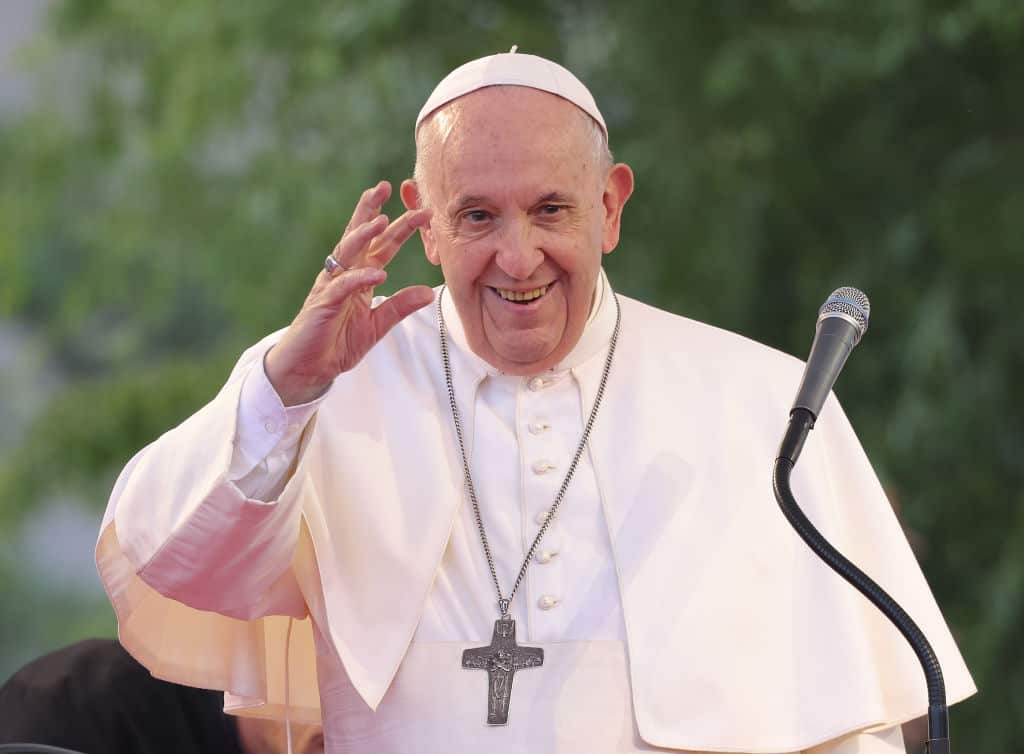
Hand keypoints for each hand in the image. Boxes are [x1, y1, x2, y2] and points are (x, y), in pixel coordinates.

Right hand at [265, 181, 433, 405]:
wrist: (309, 367)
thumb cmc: (337, 343)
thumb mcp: (377, 325)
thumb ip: (400, 307)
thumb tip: (428, 292)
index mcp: (359, 277)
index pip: (381, 245)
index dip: (399, 227)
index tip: (421, 210)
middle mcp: (344, 274)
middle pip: (359, 236)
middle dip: (372, 210)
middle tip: (386, 186)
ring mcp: (331, 286)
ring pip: (347, 252)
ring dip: (364, 235)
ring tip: (382, 220)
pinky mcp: (323, 304)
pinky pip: (343, 286)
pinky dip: (360, 279)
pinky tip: (377, 273)